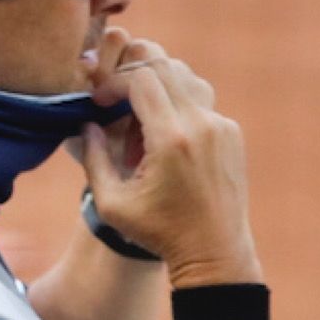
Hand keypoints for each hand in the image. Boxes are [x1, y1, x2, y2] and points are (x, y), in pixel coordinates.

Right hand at [78, 43, 258, 289]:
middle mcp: (202, 126)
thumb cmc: (160, 233)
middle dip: (133, 75)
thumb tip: (87, 123)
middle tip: (115, 99)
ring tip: (140, 119)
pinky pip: (201, 101)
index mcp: (172, 139)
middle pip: (165, 67)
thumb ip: (93, 158)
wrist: (216, 252)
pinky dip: (178, 104)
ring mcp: (222, 127)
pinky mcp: (232, 133)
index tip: (99, 102)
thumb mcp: (112, 204)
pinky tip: (164, 137)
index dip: (113, 82)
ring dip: (157, 86)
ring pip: (186, 78)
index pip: (141, 78)